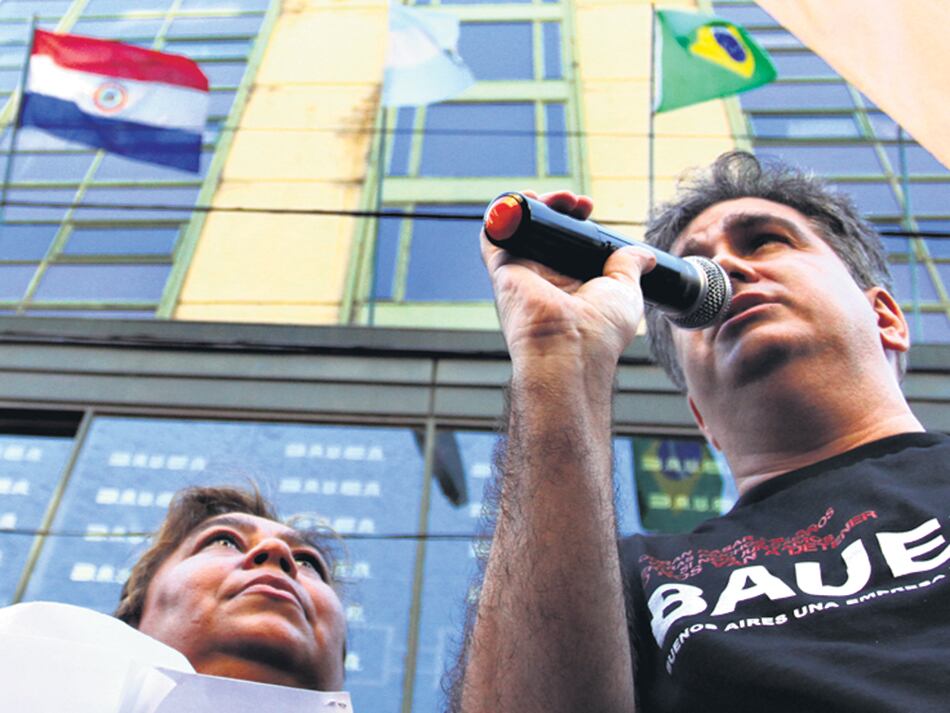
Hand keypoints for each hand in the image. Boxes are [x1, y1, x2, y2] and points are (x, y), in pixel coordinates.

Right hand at [481, 190, 655, 366]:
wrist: (571, 349)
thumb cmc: (600, 332)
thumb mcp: (625, 291)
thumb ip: (629, 267)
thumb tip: (645, 256)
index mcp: (571, 284)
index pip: (568, 242)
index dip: (577, 220)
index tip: (589, 208)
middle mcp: (544, 278)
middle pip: (545, 231)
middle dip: (558, 207)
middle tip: (574, 202)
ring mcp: (522, 274)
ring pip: (520, 228)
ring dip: (533, 204)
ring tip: (553, 197)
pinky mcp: (504, 271)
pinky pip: (493, 236)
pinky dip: (501, 213)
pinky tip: (521, 199)